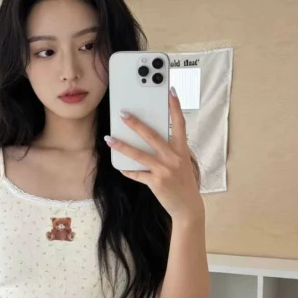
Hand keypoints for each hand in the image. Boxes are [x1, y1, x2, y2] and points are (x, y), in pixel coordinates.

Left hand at [104, 88, 203, 221]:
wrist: (188, 206)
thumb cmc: (184, 182)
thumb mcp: (182, 163)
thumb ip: (170, 151)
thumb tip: (149, 139)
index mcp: (182, 150)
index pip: (180, 123)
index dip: (176, 107)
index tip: (171, 91)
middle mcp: (174, 158)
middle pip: (152, 136)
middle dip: (136, 123)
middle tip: (123, 113)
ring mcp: (164, 170)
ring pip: (139, 154)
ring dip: (122, 146)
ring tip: (109, 139)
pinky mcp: (156, 182)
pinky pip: (137, 174)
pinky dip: (127, 170)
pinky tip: (120, 166)